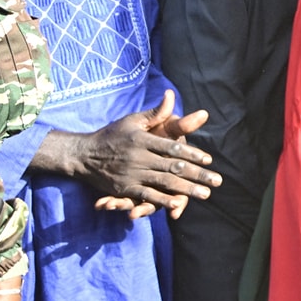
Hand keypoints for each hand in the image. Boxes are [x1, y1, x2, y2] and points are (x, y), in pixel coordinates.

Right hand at [62, 92, 220, 219]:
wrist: (83, 154)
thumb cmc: (112, 134)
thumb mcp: (133, 120)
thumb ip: (155, 113)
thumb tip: (171, 95)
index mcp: (143, 139)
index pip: (172, 147)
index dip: (191, 154)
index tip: (209, 160)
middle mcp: (139, 157)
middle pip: (173, 167)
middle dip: (197, 174)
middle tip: (218, 181)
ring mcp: (132, 174)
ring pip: (164, 182)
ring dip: (187, 189)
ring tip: (206, 194)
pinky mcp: (124, 188)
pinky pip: (145, 195)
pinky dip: (161, 200)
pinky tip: (178, 205)